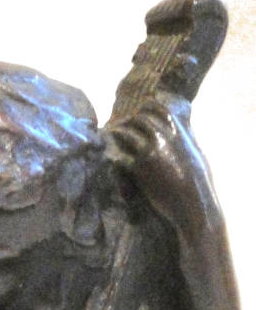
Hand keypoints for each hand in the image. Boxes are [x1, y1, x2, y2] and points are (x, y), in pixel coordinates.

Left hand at [107, 97, 212, 226]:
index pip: (160, 110)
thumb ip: (186, 142)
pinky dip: (113, 157)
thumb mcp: (196, 154)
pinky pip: (120, 158)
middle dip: (128, 121)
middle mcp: (164, 138)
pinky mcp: (139, 169)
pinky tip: (109, 158)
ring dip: (117, 133)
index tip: (139, 108)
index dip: (148, 106)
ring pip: (127, 133)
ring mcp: (150, 152)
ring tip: (110, 135)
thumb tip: (186, 137)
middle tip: (120, 125)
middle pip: (139, 120)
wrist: (192, 202)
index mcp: (179, 133)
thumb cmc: (199, 183)